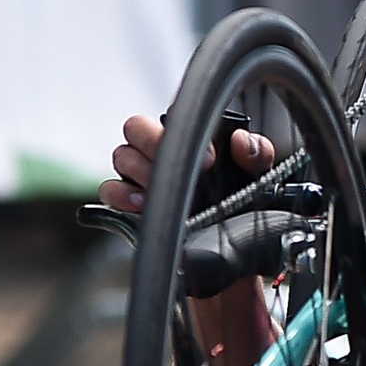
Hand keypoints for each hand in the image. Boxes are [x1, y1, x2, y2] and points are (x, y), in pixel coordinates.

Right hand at [98, 113, 275, 213]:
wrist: (230, 248)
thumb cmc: (240, 205)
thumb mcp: (255, 177)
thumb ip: (256, 153)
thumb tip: (242, 140)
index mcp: (188, 138)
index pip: (171, 116)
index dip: (183, 130)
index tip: (208, 160)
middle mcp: (159, 152)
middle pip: (135, 127)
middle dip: (151, 142)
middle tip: (175, 166)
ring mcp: (140, 176)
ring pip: (121, 155)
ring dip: (138, 170)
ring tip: (158, 189)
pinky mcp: (127, 203)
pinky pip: (109, 189)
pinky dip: (120, 194)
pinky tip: (140, 204)